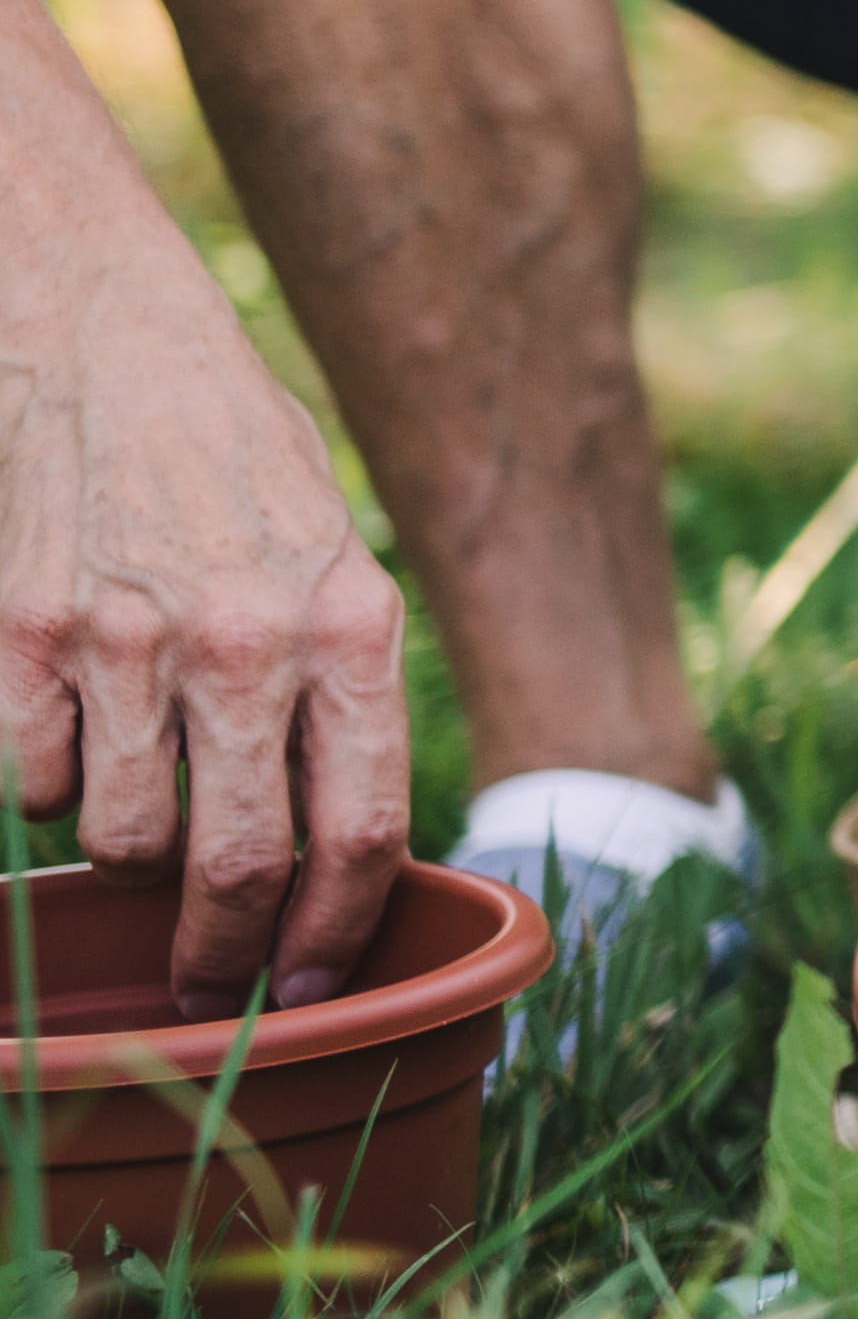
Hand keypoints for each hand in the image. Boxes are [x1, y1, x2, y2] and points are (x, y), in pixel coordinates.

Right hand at [0, 199, 409, 1011]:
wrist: (105, 335)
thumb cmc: (234, 456)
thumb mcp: (332, 554)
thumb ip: (337, 686)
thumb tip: (339, 839)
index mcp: (354, 625)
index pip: (363, 828)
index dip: (336, 930)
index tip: (312, 983)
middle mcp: (249, 642)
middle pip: (240, 865)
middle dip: (227, 951)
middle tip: (214, 981)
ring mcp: (128, 644)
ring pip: (123, 839)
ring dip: (130, 854)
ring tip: (141, 805)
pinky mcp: (24, 638)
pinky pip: (29, 783)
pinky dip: (44, 785)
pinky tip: (69, 732)